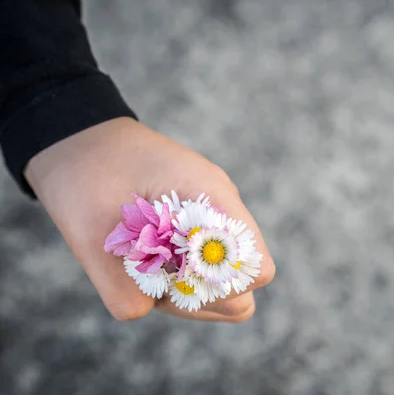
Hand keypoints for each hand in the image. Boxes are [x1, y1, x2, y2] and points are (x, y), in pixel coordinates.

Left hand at [25, 117, 274, 321]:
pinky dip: (175, 282)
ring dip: (190, 293)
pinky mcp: (193, 232)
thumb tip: (145, 310)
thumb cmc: (86, 172)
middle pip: (246, 285)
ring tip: (150, 271)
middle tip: (157, 278)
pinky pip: (199, 277)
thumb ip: (120, 281)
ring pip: (226, 288)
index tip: (176, 274)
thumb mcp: (91, 227)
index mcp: (212, 198)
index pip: (256, 265)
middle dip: (202, 294)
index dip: (223, 284)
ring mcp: (209, 223)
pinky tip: (147, 261)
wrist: (79, 140)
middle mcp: (220, 213)